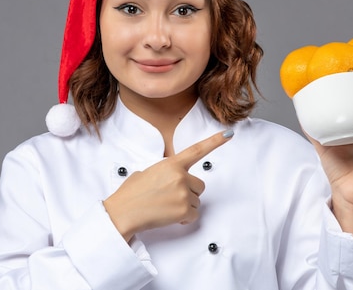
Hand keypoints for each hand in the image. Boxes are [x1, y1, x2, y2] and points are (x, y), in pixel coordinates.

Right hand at [103, 130, 233, 241]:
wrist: (123, 212)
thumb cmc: (131, 194)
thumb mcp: (147, 172)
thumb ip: (165, 172)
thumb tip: (170, 179)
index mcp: (171, 164)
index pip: (197, 150)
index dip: (214, 142)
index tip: (228, 134)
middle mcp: (180, 176)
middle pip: (199, 185)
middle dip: (189, 192)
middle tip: (170, 197)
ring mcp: (183, 193)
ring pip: (196, 201)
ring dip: (185, 205)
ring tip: (165, 206)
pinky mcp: (184, 210)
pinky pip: (193, 215)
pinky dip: (184, 218)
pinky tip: (168, 216)